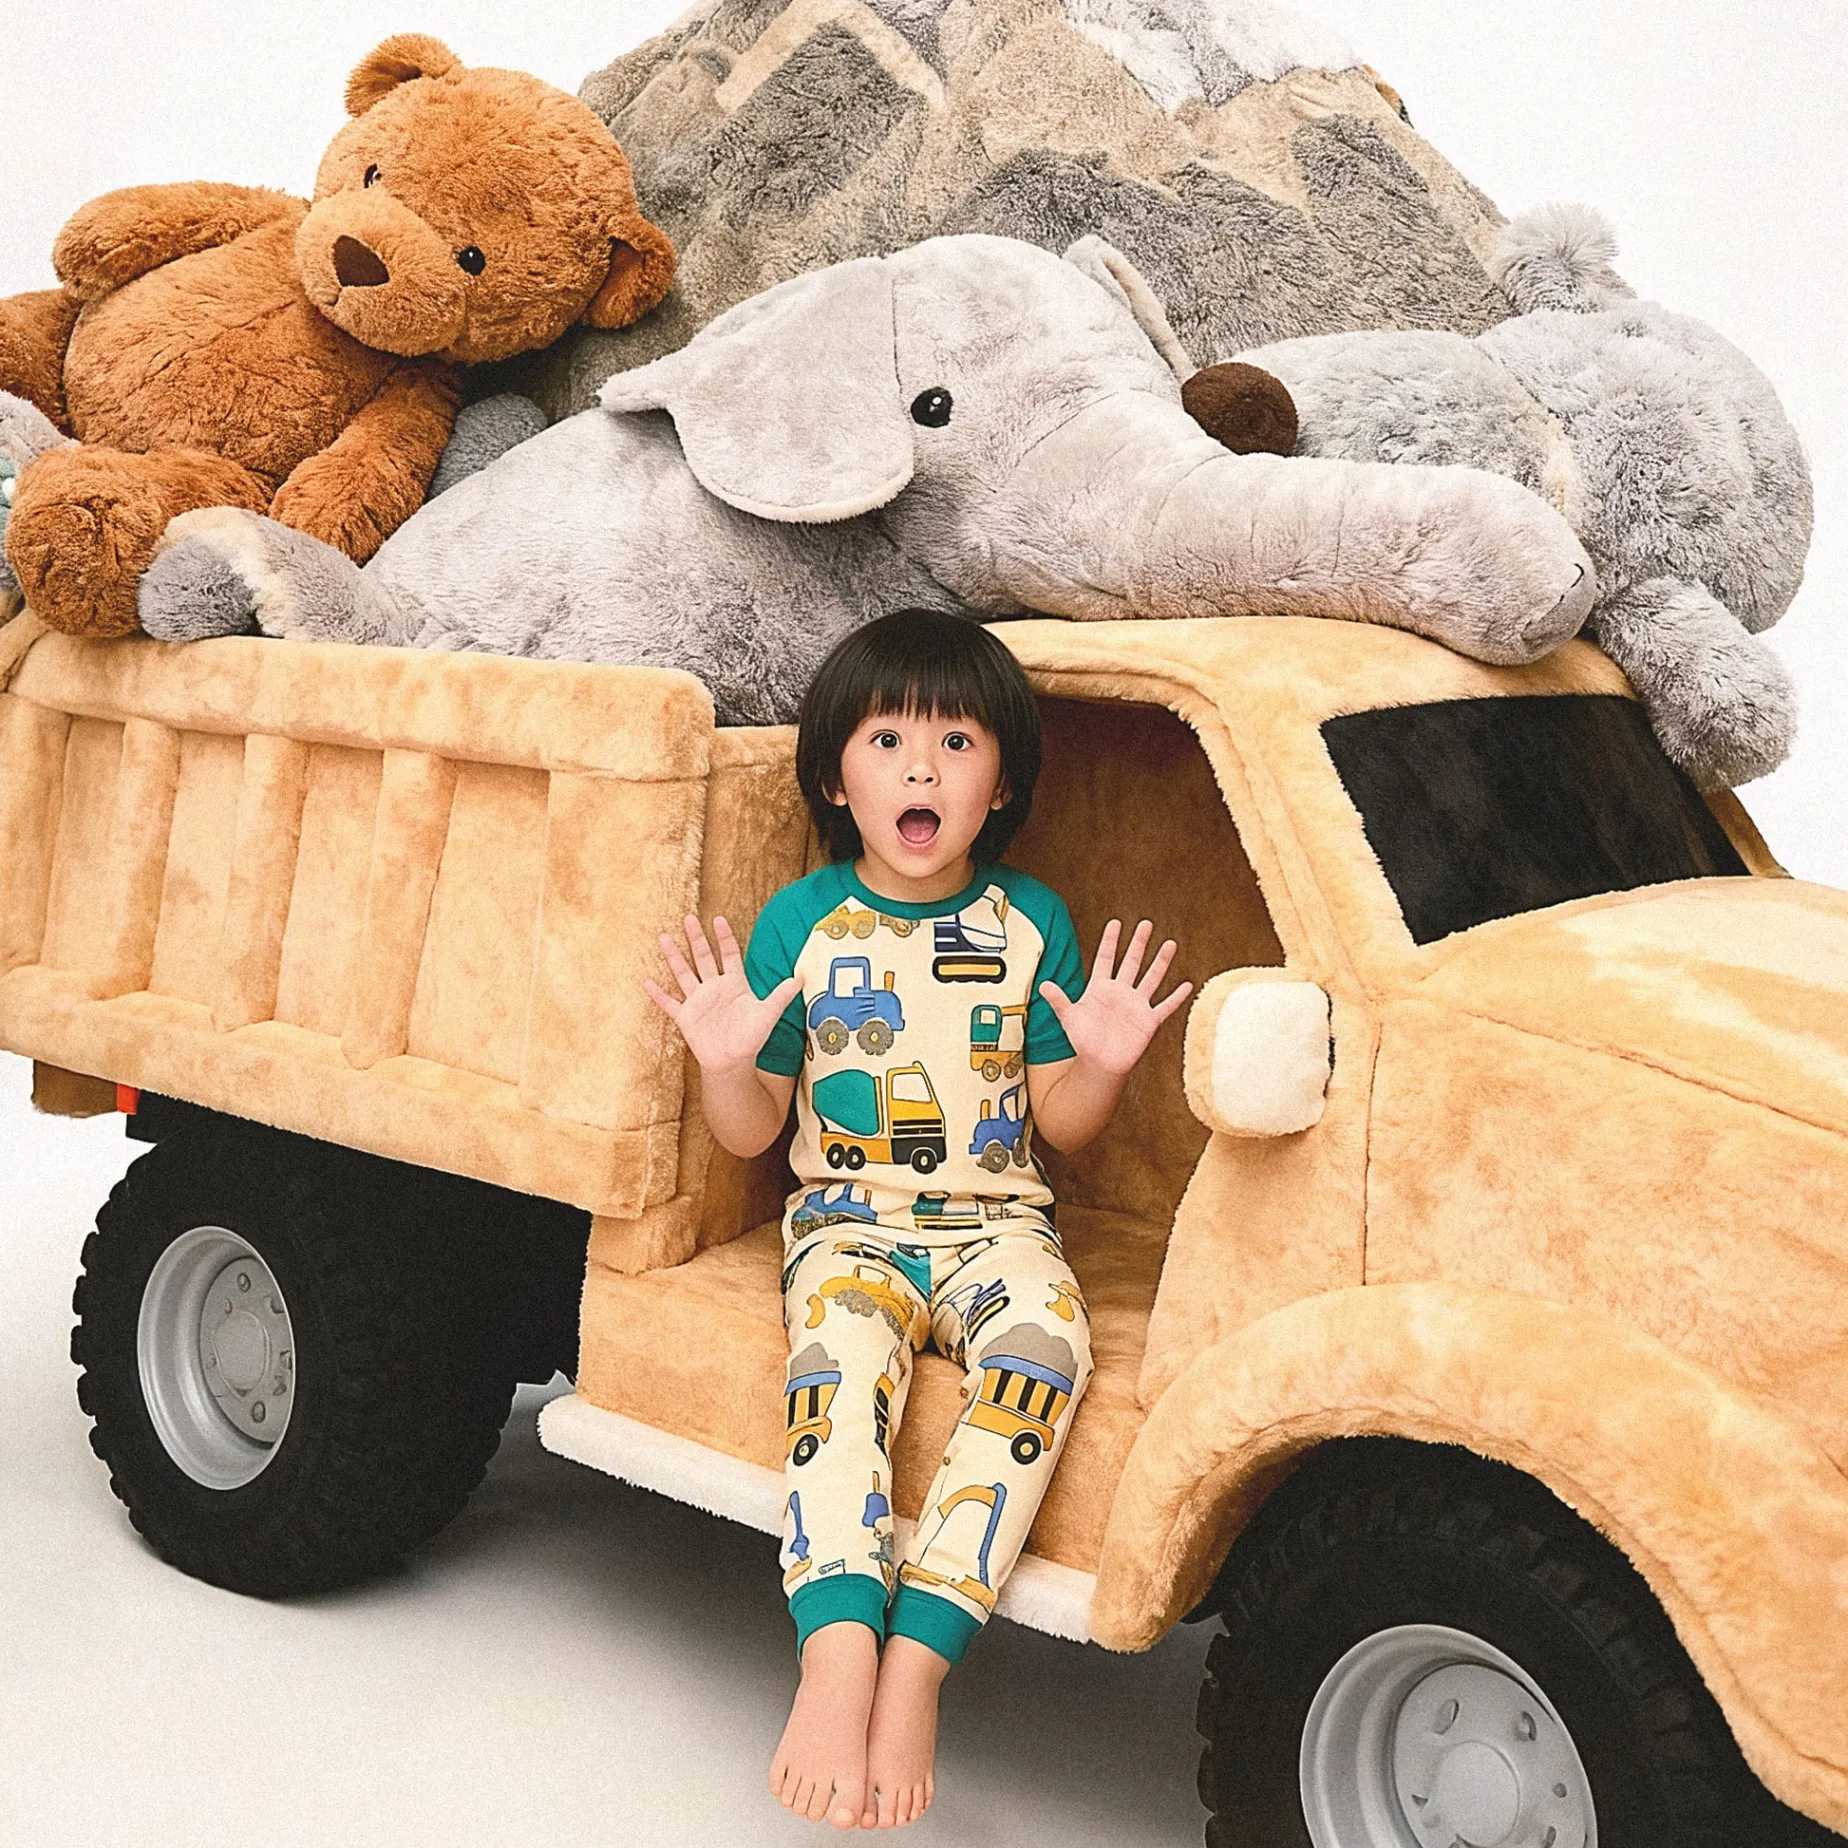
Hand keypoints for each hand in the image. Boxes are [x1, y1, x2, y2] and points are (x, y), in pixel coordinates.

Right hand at [645, 913, 800, 1075]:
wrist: (733, 1063)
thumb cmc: (752, 1038)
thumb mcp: (767, 1014)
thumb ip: (781, 995)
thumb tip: (801, 978)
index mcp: (734, 984)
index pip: (729, 954)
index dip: (724, 937)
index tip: (719, 919)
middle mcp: (714, 988)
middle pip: (703, 958)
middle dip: (696, 938)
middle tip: (688, 918)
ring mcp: (698, 1001)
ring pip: (683, 973)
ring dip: (674, 957)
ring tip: (663, 938)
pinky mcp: (685, 1017)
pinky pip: (669, 1003)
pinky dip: (658, 994)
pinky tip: (646, 982)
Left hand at [1040, 919, 1191, 1076]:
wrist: (1099, 1063)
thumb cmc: (1083, 1040)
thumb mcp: (1069, 1018)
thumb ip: (1059, 1000)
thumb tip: (1042, 985)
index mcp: (1100, 988)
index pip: (1106, 959)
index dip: (1110, 941)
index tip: (1116, 922)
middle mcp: (1121, 992)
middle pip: (1132, 962)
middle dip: (1139, 943)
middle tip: (1146, 923)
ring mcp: (1136, 1005)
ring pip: (1152, 978)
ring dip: (1161, 962)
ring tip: (1170, 944)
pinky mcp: (1148, 1021)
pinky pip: (1165, 1007)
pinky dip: (1176, 997)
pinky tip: (1187, 985)